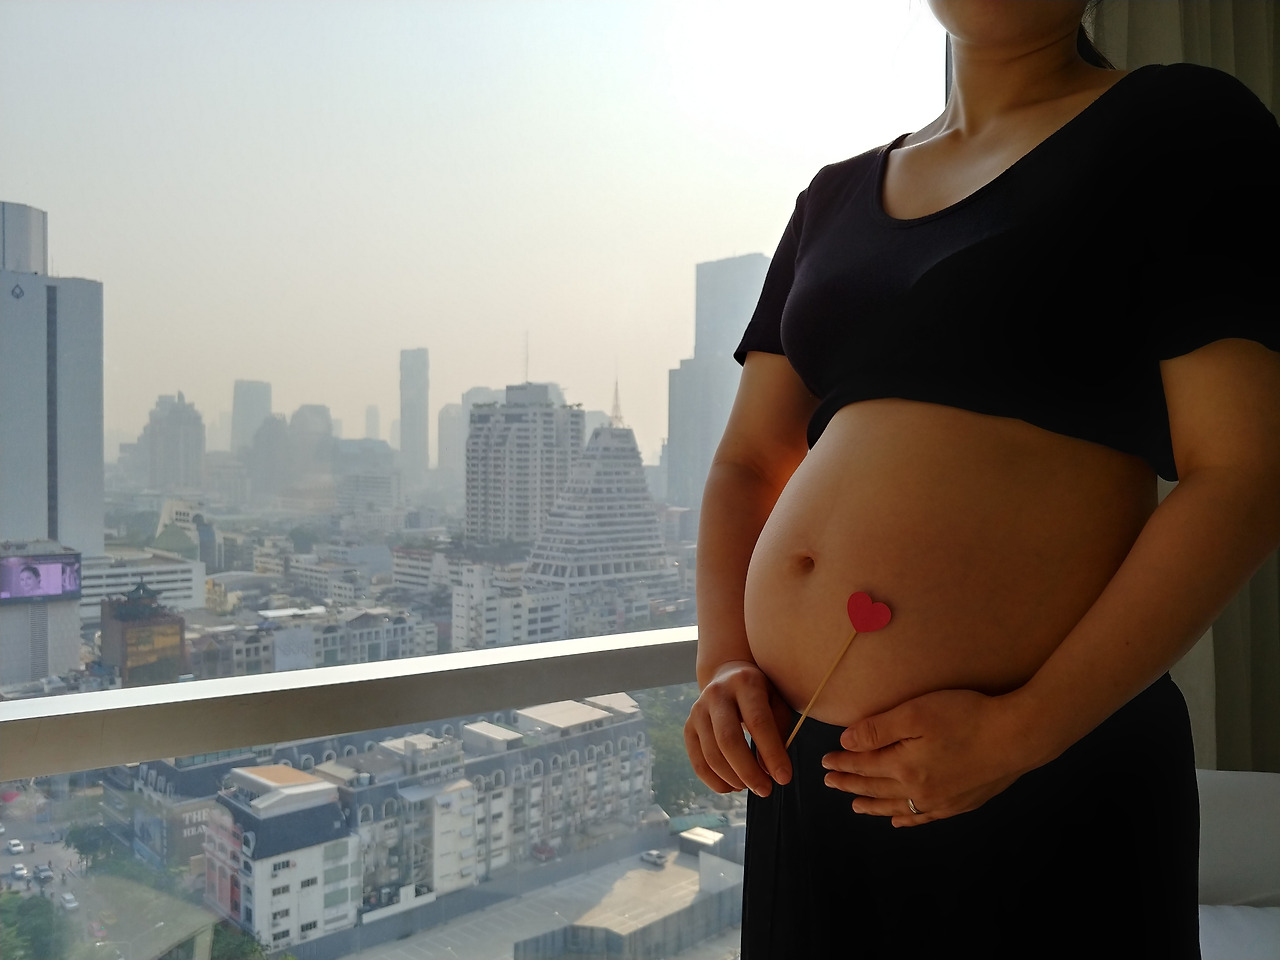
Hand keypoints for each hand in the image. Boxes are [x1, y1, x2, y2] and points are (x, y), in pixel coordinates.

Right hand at [684, 659, 792, 795]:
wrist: (727, 675)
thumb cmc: (760, 694)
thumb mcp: (777, 702)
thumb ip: (777, 732)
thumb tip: (769, 770)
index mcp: (745, 682)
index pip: (758, 722)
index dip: (772, 753)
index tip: (784, 778)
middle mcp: (717, 693)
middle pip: (728, 740)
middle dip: (749, 771)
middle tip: (766, 790)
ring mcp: (698, 710)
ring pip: (712, 754)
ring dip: (733, 779)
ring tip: (751, 786)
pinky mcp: (688, 726)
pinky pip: (697, 761)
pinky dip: (714, 781)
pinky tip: (732, 787)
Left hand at [820, 688, 1039, 826]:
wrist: (1017, 737)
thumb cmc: (966, 717)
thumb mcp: (916, 713)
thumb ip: (878, 729)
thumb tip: (846, 742)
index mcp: (903, 766)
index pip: (863, 765)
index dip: (842, 763)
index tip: (825, 762)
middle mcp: (918, 790)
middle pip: (875, 788)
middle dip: (850, 784)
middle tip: (829, 784)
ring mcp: (940, 801)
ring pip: (896, 807)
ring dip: (873, 805)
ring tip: (855, 806)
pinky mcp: (961, 804)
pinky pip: (923, 818)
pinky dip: (906, 819)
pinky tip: (898, 821)